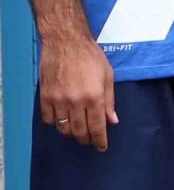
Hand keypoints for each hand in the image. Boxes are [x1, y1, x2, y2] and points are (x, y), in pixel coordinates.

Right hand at [40, 34, 116, 150]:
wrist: (66, 42)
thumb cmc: (91, 56)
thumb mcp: (108, 76)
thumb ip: (109, 101)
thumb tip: (112, 121)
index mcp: (94, 96)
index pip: (97, 126)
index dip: (100, 140)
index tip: (101, 147)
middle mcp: (76, 101)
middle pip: (79, 131)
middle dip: (86, 138)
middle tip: (89, 139)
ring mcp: (58, 100)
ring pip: (63, 128)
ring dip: (71, 132)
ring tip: (77, 130)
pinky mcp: (45, 97)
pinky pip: (49, 119)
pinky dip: (56, 123)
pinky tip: (62, 119)